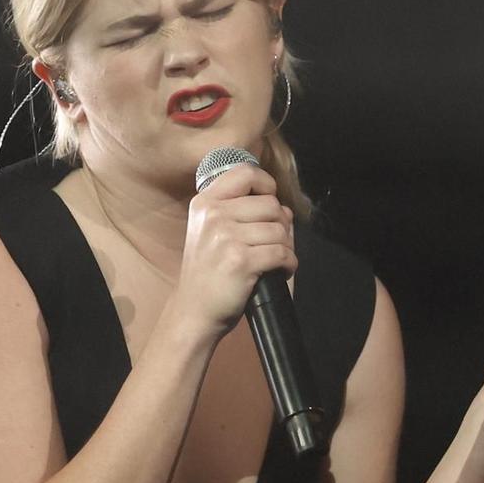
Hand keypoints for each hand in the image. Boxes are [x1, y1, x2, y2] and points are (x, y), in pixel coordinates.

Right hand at [173, 165, 295, 338]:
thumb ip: (243, 213)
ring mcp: (226, 237)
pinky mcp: (241, 261)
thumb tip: (285, 209)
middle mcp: (214, 215)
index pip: (245, 173)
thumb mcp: (212, 231)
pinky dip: (288, 264)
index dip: (266, 184)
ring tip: (273, 260)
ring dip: (286, 248)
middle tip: (272, 244)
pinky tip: (278, 271)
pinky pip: (282, 253)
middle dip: (281, 225)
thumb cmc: (209, 271)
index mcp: (205, 203)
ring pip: (280, 230)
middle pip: (271, 205)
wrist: (194, 309)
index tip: (269, 202)